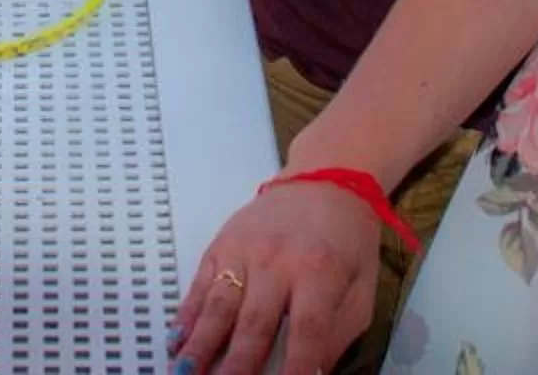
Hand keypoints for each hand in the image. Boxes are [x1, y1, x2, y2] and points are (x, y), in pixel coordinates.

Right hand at [172, 181, 380, 374]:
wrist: (324, 181)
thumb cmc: (345, 239)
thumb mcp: (361, 288)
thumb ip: (338, 334)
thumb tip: (313, 374)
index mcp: (320, 272)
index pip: (305, 332)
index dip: (294, 369)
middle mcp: (278, 260)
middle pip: (253, 323)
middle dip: (236, 367)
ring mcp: (244, 250)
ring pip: (219, 306)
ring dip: (201, 346)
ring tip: (186, 373)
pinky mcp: (222, 244)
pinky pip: (200, 285)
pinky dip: (186, 316)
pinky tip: (176, 340)